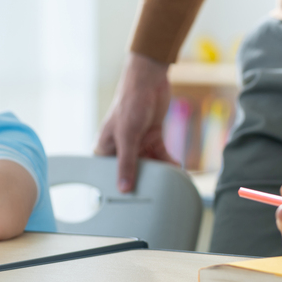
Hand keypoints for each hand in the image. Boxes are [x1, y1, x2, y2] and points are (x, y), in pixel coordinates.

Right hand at [95, 52, 173, 192]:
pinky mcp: (153, 138)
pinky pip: (161, 155)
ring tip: (170, 180)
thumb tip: (124, 187)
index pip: (109, 174)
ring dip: (160, 171)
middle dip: (144, 179)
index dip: (119, 186)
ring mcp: (137, 143)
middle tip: (155, 192)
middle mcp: (120, 148)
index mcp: (105, 148)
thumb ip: (127, 163)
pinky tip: (176, 167)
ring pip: (149, 164)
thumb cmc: (130, 102)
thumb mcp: (127, 136)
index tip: (130, 200)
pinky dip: (168, 161)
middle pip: (132, 171)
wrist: (149, 80)